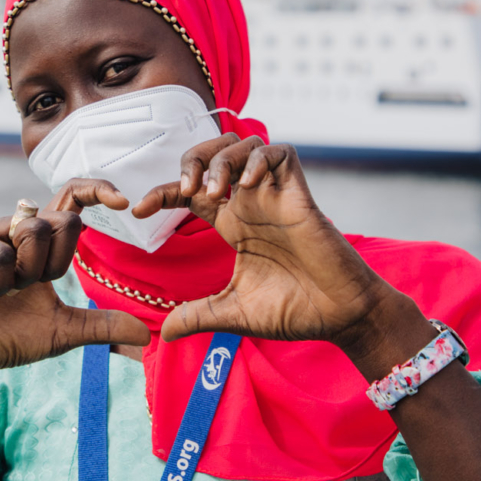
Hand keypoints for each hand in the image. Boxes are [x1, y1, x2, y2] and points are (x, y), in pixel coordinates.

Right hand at [0, 181, 149, 380]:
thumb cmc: (4, 336)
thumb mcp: (60, 331)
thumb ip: (99, 325)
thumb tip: (145, 332)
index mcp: (40, 242)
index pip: (72, 200)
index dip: (97, 189)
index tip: (123, 201)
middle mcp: (14, 228)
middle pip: (62, 221)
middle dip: (57, 264)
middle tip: (31, 288)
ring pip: (33, 232)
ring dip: (27, 274)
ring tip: (5, 292)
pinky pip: (0, 252)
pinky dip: (1, 281)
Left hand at [133, 136, 400, 351]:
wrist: (341, 317)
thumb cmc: (294, 311)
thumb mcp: (233, 313)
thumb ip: (198, 315)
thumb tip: (162, 334)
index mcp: (232, 225)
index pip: (190, 192)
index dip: (162, 192)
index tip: (139, 209)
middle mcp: (250, 204)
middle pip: (215, 154)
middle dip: (193, 161)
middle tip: (186, 190)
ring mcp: (275, 196)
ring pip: (244, 145)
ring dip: (223, 160)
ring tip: (216, 192)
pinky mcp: (300, 195)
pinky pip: (281, 153)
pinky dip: (259, 159)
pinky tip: (249, 184)